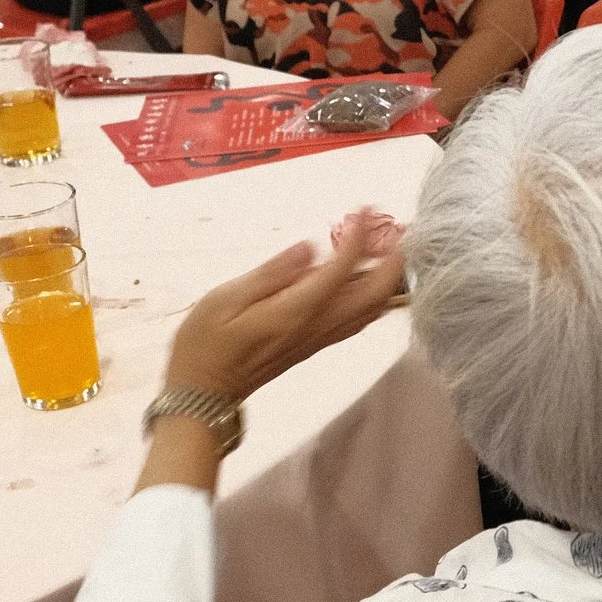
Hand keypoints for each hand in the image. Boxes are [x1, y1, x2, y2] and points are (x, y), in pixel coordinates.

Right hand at [161, 213, 406, 402]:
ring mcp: (322, 337)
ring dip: (389, 276)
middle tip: (396, 227)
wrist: (204, 393)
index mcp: (296, 310)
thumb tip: (308, 248)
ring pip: (373, 309)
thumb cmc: (205, 344)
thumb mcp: (226, 299)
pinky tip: (370, 277)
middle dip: (393, 259)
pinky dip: (374, 295)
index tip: (367, 208)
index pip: (342, 268)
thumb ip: (271, 273)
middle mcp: (318, 325)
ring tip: (391, 245)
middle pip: (375, 293)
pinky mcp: (318, 343)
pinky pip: (359, 319)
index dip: (361, 236)